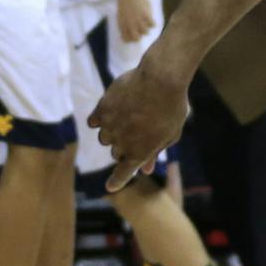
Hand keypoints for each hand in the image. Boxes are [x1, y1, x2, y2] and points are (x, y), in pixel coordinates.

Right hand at [91, 44, 192, 190]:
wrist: (160, 79)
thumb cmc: (172, 108)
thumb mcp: (170, 135)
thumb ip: (155, 152)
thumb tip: (147, 169)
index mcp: (139, 153)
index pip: (123, 173)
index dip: (117, 180)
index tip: (111, 187)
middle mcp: (121, 143)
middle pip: (116, 153)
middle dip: (125, 148)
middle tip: (137, 133)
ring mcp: (109, 126)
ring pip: (104, 138)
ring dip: (113, 134)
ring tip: (127, 119)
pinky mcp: (102, 109)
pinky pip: (94, 121)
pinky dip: (100, 120)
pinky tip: (111, 112)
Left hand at [116, 0, 155, 43]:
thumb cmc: (124, 0)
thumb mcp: (120, 14)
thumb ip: (124, 24)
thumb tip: (125, 33)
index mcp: (122, 24)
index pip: (126, 39)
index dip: (130, 39)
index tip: (132, 35)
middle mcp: (130, 24)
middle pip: (137, 39)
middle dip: (139, 36)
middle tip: (141, 30)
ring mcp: (138, 20)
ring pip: (146, 33)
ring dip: (146, 29)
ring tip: (146, 23)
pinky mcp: (146, 15)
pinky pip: (153, 25)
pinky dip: (152, 23)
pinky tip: (150, 18)